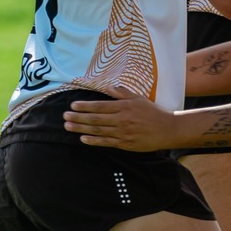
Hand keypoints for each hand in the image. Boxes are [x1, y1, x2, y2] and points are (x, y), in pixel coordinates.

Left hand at [63, 96, 178, 150]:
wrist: (166, 129)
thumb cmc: (152, 112)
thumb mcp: (138, 98)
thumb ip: (121, 93)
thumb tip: (107, 86)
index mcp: (124, 107)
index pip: (100, 106)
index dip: (85, 106)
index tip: (73, 106)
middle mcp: (121, 120)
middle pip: (95, 119)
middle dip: (78, 118)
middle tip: (65, 117)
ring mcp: (122, 133)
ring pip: (98, 131)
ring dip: (81, 129)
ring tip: (68, 127)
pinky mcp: (124, 144)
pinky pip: (106, 142)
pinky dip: (93, 141)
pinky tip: (83, 139)